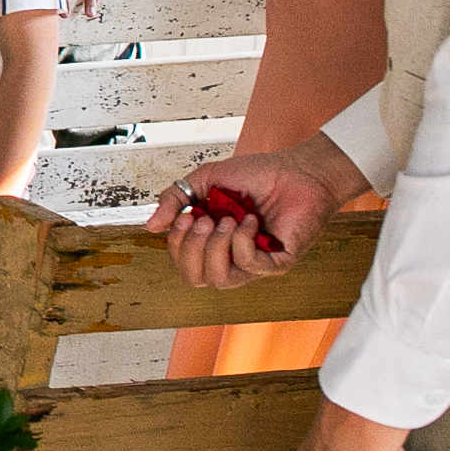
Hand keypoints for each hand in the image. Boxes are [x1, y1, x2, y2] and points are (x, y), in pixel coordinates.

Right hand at [145, 134, 367, 287]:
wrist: (297, 170)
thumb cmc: (257, 175)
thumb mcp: (205, 180)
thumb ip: (176, 199)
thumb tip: (152, 226)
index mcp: (212, 242)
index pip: (182, 263)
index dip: (176, 243)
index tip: (185, 215)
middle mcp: (231, 257)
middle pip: (195, 279)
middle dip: (191, 248)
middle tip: (203, 220)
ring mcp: (255, 262)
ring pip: (220, 280)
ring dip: (216, 247)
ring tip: (227, 221)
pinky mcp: (278, 262)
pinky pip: (250, 266)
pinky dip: (243, 242)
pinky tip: (250, 221)